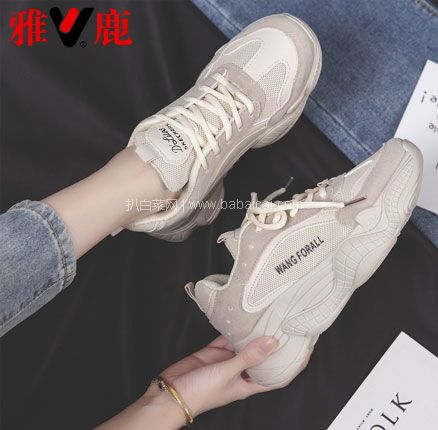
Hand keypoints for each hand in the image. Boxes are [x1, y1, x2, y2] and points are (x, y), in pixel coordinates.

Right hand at [98, 336, 309, 429]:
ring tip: (267, 317)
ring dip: (254, 333)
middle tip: (285, 326)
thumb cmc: (199, 393)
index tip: (304, 352)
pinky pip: (227, 337)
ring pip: (245, 344)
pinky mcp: (214, 351)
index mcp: (247, 385)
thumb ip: (249, 357)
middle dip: (272, 345)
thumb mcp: (228, 373)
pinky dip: (234, 329)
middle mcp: (239, 372)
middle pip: (261, 358)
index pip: (275, 378)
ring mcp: (226, 360)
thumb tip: (272, 342)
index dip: (290, 368)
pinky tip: (241, 317)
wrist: (171, 391)